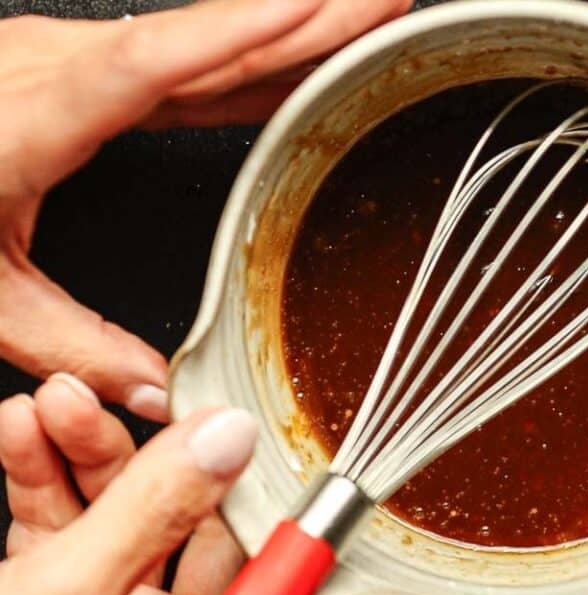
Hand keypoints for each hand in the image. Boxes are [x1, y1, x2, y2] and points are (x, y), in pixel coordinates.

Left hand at [0, 0, 409, 420]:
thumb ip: (70, 344)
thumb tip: (159, 396)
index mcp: (31, 115)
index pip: (153, 64)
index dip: (242, 35)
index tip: (321, 5)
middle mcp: (55, 70)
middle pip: (201, 35)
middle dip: (304, 13)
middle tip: (387, 0)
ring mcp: (68, 62)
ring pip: (199, 41)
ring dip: (287, 28)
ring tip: (364, 21)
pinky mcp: (78, 73)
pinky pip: (181, 62)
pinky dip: (245, 60)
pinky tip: (290, 66)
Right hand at [0, 375, 487, 594]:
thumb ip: (148, 513)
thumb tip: (226, 441)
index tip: (469, 591)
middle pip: (241, 553)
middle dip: (203, 470)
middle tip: (210, 410)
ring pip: (153, 524)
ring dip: (106, 459)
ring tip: (67, 404)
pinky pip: (88, 529)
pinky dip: (58, 482)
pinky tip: (31, 434)